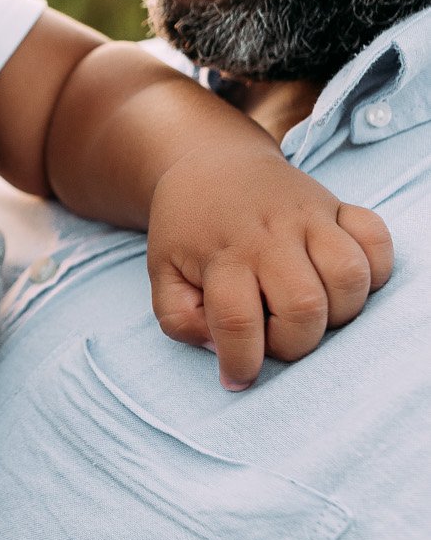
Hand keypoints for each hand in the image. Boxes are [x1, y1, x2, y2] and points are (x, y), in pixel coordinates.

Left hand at [148, 147, 393, 388]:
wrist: (211, 163)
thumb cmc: (188, 226)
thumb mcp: (162, 272)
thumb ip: (179, 319)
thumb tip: (221, 348)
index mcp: (223, 254)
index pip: (238, 321)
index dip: (241, 362)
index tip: (238, 376)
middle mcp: (270, 234)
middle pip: (305, 306)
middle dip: (295, 343)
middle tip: (275, 336)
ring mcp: (310, 216)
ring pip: (349, 277)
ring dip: (339, 311)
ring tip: (310, 310)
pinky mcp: (338, 206)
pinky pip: (377, 241)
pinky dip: (373, 269)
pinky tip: (339, 280)